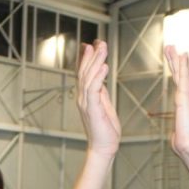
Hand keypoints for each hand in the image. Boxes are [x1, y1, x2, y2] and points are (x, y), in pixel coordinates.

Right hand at [76, 41, 120, 157]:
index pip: (85, 73)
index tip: (94, 44)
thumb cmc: (106, 129)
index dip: (88, 58)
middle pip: (85, 72)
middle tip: (100, 41)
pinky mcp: (92, 109)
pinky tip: (104, 67)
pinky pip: (94, 90)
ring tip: (103, 48)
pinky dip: (98, 77)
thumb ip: (101, 90)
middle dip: (93, 55)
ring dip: (96, 61)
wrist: (104, 147)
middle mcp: (83, 98)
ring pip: (89, 78)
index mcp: (86, 97)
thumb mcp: (105, 105)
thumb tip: (101, 76)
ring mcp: (86, 103)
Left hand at [163, 46, 188, 157]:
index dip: (178, 73)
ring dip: (177, 59)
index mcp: (184, 105)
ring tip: (172, 46)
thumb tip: (176, 137)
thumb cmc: (185, 144)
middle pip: (181, 75)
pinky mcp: (185, 98)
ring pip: (182, 73)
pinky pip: (184, 78)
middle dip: (176, 61)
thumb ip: (177, 132)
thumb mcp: (178, 136)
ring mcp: (187, 97)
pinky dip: (184, 65)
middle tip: (172, 48)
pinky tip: (183, 54)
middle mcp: (186, 98)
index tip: (176, 62)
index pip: (180, 85)